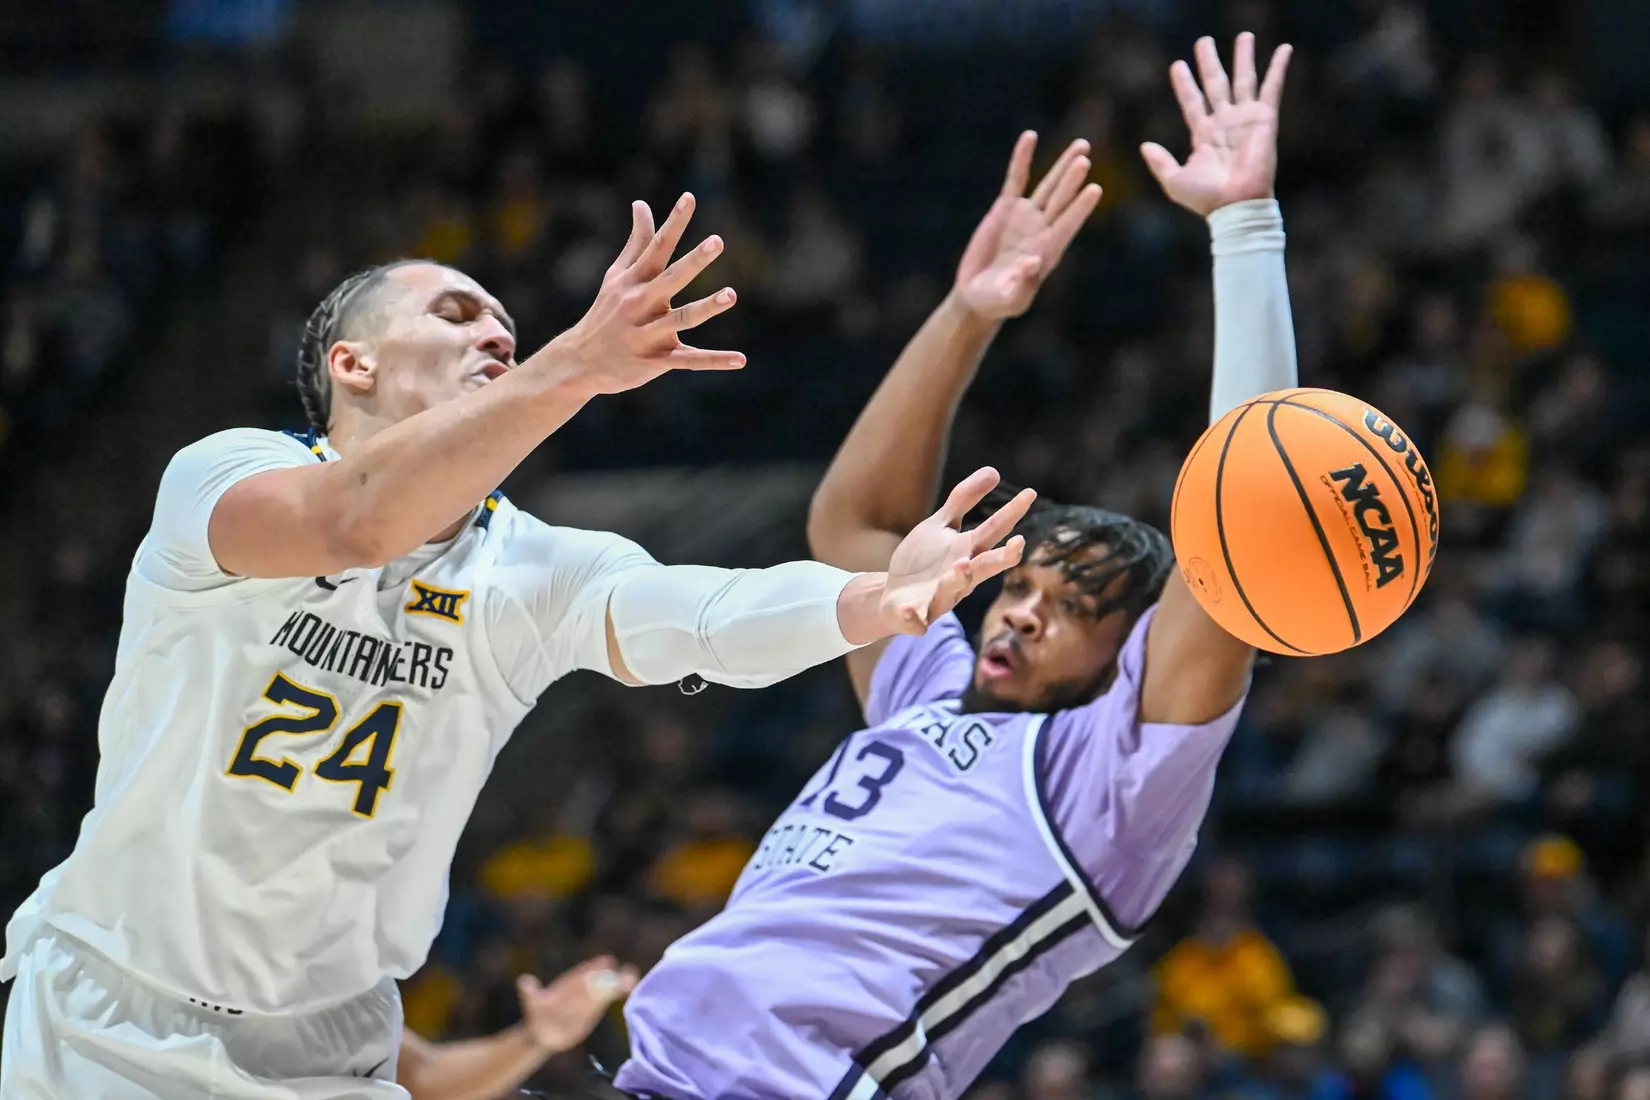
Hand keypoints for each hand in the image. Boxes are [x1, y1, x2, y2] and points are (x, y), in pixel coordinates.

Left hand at [516, 956, 639, 1053]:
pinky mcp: (593, 1009)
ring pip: (606, 988)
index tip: (607, 962)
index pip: (583, 974)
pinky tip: (629, 988)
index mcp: (568, 984)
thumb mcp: (532, 1004)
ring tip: (633, 978)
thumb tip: (523, 982)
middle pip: (599, 980)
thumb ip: (530, 994)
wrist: (541, 1032)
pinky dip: (617, 992)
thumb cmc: (536, 1016)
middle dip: (612, 976)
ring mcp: (588, 998)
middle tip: (629, 972)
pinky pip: (606, 999)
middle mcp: (580, 988)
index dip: (594, 968)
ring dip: (619, 983)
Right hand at [544, 194, 744, 395]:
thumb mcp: (617, 276)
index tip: (690, 198)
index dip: (673, 223)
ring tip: (731, 294)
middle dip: (693, 261)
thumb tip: (641, 203)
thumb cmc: (606, 312)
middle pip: (670, 279)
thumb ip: (636, 242)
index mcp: (634, 281)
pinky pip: (689, 361)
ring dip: (706, 308)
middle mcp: (640, 304)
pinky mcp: (656, 361)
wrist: (580, 362)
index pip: (656, 246)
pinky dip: (715, 361)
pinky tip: (741, 359)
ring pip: (681, 319)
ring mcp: (648, 334)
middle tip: (716, 241)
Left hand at [881, 468, 1035, 633]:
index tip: (1029, 494)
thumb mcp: (940, 526)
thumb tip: (994, 471)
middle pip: (983, 567)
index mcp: (967, 554)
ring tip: (961, 565)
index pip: (993, 532)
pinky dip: (912, 618)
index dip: (1011, 514)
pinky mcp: (914, 617)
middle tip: (1017, 546)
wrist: (891, 597)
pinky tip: (909, 612)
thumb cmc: (923, 561)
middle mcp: (959, 578)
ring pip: (952, 592)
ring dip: (958, 580)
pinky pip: (916, 621)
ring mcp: (938, 599)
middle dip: (1000, 559)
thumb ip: (963, 500)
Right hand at [955, 134, 1102, 319]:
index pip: (1067, 226)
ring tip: (1082, 145)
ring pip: (1048, 187)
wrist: (979, 296)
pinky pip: (1016, 180)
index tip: (1095, 190)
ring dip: (1062, 166)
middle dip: (1072, 180)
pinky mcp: (1006, 210)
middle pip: (1061, 201)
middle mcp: (1042, 231)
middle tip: (1085, 159)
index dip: (1080, 209)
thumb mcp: (1009, 300)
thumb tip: (1033, 262)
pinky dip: (1022, 159)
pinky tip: (1029, 137)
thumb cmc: (997, 303)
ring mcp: (1026, 218)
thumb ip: (1020, 285)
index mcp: (1047, 252)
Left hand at [1140, 33, 1292, 217]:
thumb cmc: (1206, 198)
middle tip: (1203, 41)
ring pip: (1243, 79)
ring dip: (1243, 57)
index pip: (1192, 102)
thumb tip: (1144, 146)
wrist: (1235, 205)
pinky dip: (1278, 67)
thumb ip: (1160, 162)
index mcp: (1204, 135)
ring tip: (1244, 36)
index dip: (1185, 84)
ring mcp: (1245, 119)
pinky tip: (1283, 48)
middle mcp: (1225, 123)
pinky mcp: (1264, 119)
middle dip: (1210, 62)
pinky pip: (1272, 87)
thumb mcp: (1174, 180)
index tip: (1178, 65)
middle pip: (1215, 84)